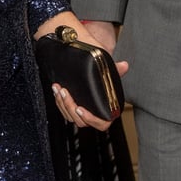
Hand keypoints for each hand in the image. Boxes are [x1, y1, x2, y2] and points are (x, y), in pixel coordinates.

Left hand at [34, 12, 126, 129]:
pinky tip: (57, 88)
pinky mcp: (70, 104)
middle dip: (70, 108)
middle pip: (81, 122)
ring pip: (70, 116)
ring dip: (62, 103)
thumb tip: (123, 65)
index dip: (91, 119)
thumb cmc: (95, 63)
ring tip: (60, 88)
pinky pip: (63, 109)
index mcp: (106, 106)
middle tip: (66, 93)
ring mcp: (81, 108)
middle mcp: (93, 110)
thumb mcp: (103, 65)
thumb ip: (114, 69)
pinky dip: (58, 100)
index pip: (102, 123)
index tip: (81, 109)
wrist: (81, 56)